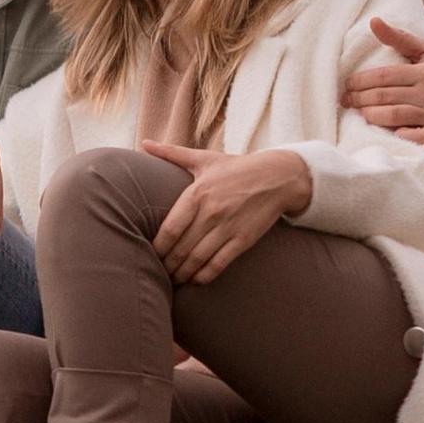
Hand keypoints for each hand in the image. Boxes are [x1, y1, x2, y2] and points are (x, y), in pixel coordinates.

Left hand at [140, 142, 313, 285]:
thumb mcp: (204, 158)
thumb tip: (145, 143)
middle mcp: (212, 212)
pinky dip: (205, 276)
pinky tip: (195, 280)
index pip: (170, 228)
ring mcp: (229, 227)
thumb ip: (172, 153)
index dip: (157, 247)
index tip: (147, 254)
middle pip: (181, 248)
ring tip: (172, 280)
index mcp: (198, 193)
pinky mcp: (244, 240)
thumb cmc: (236, 168)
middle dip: (166, 264)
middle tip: (157, 271)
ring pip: (198, 259)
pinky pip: (219, 264)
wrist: (278, 176)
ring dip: (182, 274)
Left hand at [342, 18, 423, 149]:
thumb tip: (374, 21)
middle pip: (384, 96)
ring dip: (371, 116)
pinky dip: (400, 135)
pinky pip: (416, 138)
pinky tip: (388, 132)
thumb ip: (400, 38)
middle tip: (345, 101)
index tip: (347, 85)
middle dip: (359, 99)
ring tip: (361, 113)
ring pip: (394, 116)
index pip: (384, 76)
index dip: (360, 81)